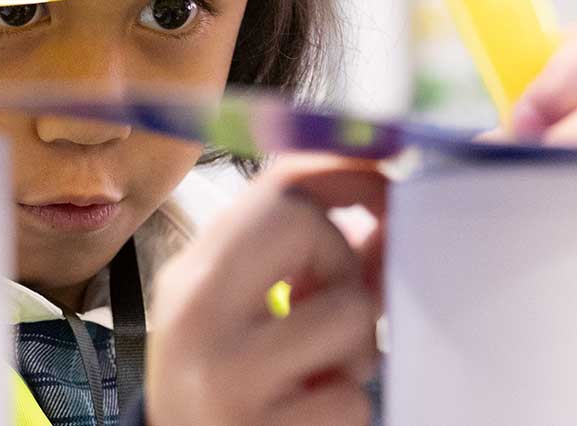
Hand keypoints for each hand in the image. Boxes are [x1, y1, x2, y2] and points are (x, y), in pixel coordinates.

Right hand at [147, 155, 386, 425]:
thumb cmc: (219, 383)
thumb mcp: (237, 311)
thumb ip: (298, 262)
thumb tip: (385, 215)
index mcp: (192, 274)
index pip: (276, 185)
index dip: (347, 173)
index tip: (384, 188)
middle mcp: (196, 313)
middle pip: (305, 224)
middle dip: (341, 264)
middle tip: (324, 308)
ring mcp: (225, 372)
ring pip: (349, 314)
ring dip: (354, 351)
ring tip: (317, 373)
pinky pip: (350, 398)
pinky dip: (344, 410)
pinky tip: (308, 414)